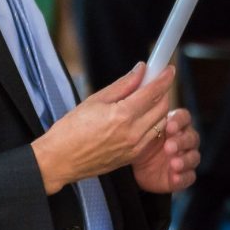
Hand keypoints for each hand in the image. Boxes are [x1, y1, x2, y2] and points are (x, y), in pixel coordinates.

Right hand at [31, 63, 175, 194]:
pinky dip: (153, 124)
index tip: (169, 69)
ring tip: (145, 100)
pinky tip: (140, 117)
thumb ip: (123, 84)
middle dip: (162, 92)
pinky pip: (153, 136)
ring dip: (159, 108)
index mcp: (123, 115)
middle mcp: (133, 132)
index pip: (153, 91)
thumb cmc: (71, 130)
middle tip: (153, 83)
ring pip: (161, 122)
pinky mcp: (133, 157)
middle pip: (162, 106)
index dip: (164, 78)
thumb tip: (140, 70)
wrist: (60, 160)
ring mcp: (135, 147)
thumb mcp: (95, 100)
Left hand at [131, 107, 200, 192]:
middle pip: (192, 137)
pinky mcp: (182, 176)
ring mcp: (185, 158)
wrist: (134, 168)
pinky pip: (189, 177)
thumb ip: (143, 109)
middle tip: (169, 146)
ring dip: (186, 160)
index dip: (179, 121)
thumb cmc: (139, 141)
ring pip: (194, 157)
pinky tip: (174, 177)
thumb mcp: (138, 126)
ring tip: (174, 164)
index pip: (184, 117)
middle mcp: (184, 140)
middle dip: (182, 142)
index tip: (169, 126)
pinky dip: (183, 177)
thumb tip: (141, 86)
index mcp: (175, 125)